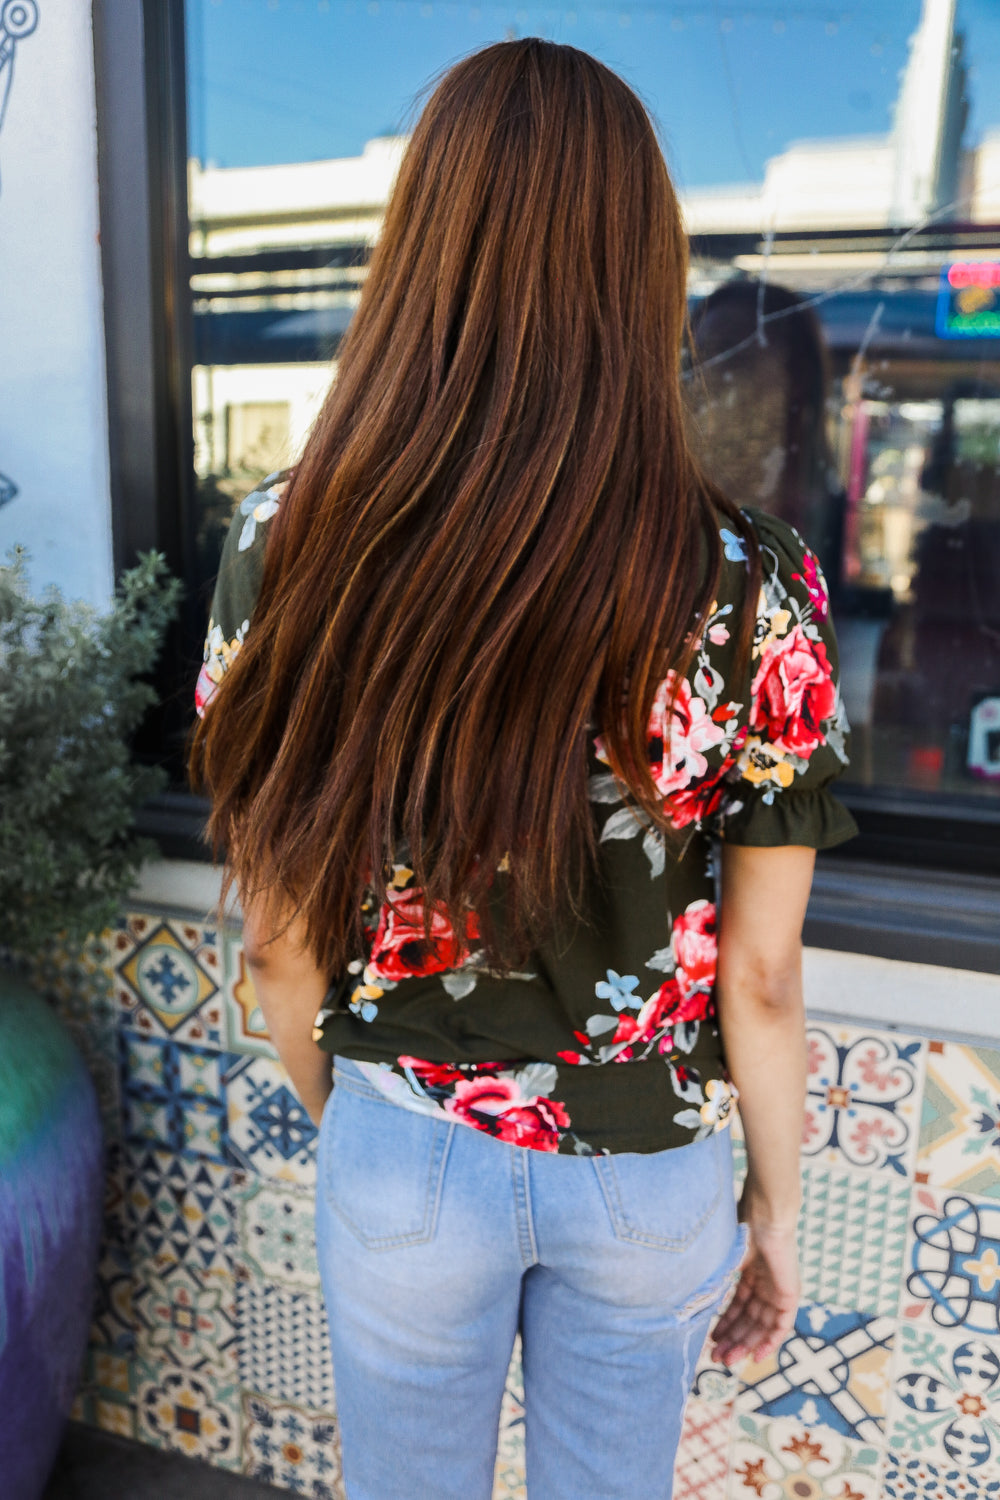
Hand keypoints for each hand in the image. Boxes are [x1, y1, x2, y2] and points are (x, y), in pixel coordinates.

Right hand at [709, 1217, 798, 1367]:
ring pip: (761, 1327)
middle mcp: (764, 1285)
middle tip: (715, 1358)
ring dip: (745, 1345)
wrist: (764, 1217)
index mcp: (749, 1274)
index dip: (724, 1325)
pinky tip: (755, 1356)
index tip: (710, 1341)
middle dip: (731, 1340)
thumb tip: (692, 1306)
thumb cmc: (741, 1231)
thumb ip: (713, 1284)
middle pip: (748, 1321)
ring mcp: (777, 1291)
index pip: (737, 1307)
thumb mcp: (722, 1262)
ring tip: (727, 1360)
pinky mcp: (790, 1295)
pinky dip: (770, 1342)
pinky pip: (781, 1326)